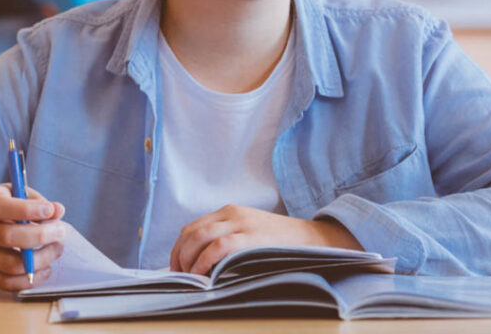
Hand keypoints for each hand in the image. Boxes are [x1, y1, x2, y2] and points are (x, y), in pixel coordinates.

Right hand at [0, 184, 66, 290]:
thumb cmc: (5, 206)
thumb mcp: (18, 194)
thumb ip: (37, 202)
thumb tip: (57, 211)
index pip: (0, 208)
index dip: (27, 210)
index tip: (50, 210)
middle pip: (6, 237)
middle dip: (39, 236)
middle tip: (61, 232)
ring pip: (10, 265)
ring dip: (40, 259)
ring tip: (56, 249)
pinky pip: (8, 283)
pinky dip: (31, 280)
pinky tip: (46, 268)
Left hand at [169, 204, 362, 274]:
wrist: (314, 239)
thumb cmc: (279, 244)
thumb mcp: (249, 233)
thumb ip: (227, 240)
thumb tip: (199, 264)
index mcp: (229, 212)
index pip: (192, 228)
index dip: (179, 248)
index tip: (176, 267)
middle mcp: (232, 214)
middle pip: (191, 232)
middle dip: (179, 256)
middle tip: (178, 277)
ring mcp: (242, 223)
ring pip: (201, 237)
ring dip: (188, 260)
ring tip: (188, 278)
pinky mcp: (252, 236)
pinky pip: (219, 246)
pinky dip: (205, 261)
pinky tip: (202, 275)